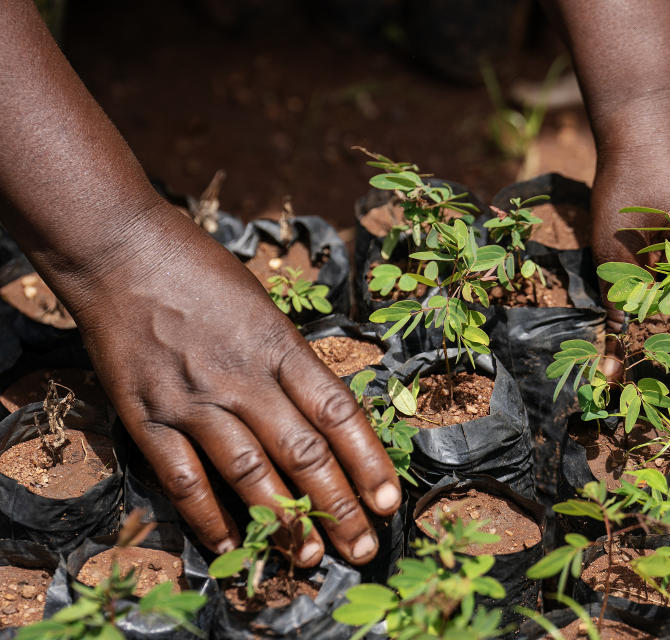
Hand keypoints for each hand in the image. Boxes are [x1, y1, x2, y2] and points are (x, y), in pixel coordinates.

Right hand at [66, 204, 400, 563]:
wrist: (119, 249)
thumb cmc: (202, 272)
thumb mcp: (264, 306)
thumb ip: (291, 361)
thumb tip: (324, 415)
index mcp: (280, 346)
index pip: (338, 413)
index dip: (369, 462)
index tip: (389, 500)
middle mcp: (243, 377)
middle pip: (302, 453)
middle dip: (337, 506)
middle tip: (362, 547)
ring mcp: (193, 400)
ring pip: (250, 473)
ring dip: (283, 522)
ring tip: (308, 558)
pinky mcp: (146, 415)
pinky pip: (183, 477)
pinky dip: (208, 517)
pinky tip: (230, 545)